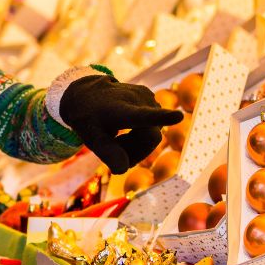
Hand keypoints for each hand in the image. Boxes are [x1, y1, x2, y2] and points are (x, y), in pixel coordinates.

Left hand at [58, 75, 182, 173]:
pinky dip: (139, 135)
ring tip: (117, 138)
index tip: (178, 116)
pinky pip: (153, 127)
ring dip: (136, 144)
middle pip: (151, 138)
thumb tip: (123, 170)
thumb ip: (107, 153)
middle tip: (114, 150)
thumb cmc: (88, 119)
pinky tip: (125, 129)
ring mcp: (147, 97)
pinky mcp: (152, 98)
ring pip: (153, 135)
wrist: (86, 95)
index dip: (161, 118)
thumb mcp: (90, 137)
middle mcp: (137, 99)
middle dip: (135, 151)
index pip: (143, 116)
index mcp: (122, 110)